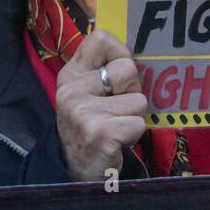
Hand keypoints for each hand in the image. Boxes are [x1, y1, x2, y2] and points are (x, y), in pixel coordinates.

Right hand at [55, 30, 146, 181]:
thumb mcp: (87, 92)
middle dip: (132, 91)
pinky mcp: (99, 133)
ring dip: (133, 116)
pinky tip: (116, 141)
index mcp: (70, 75)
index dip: (120, 53)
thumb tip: (133, 46)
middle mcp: (71, 90)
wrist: (77, 172)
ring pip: (138, 99)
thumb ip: (102, 67)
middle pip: (128, 69)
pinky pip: (138, 123)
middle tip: (116, 110)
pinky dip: (133, 134)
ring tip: (115, 127)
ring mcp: (83, 111)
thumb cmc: (92, 125)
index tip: (117, 75)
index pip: (100, 38)